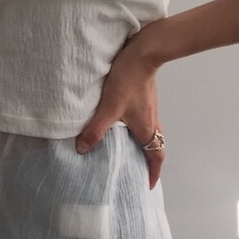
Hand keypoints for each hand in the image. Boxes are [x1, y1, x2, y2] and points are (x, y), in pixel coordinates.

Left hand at [74, 34, 165, 189]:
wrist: (144, 53)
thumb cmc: (129, 80)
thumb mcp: (109, 108)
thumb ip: (95, 130)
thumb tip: (82, 149)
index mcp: (148, 129)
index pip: (156, 157)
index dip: (153, 173)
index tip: (147, 185)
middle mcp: (153, 122)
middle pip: (155, 147)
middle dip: (147, 162)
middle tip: (136, 171)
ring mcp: (150, 110)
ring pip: (150, 134)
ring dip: (143, 146)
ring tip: (128, 153)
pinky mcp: (145, 99)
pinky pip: (144, 121)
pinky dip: (137, 130)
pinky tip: (123, 127)